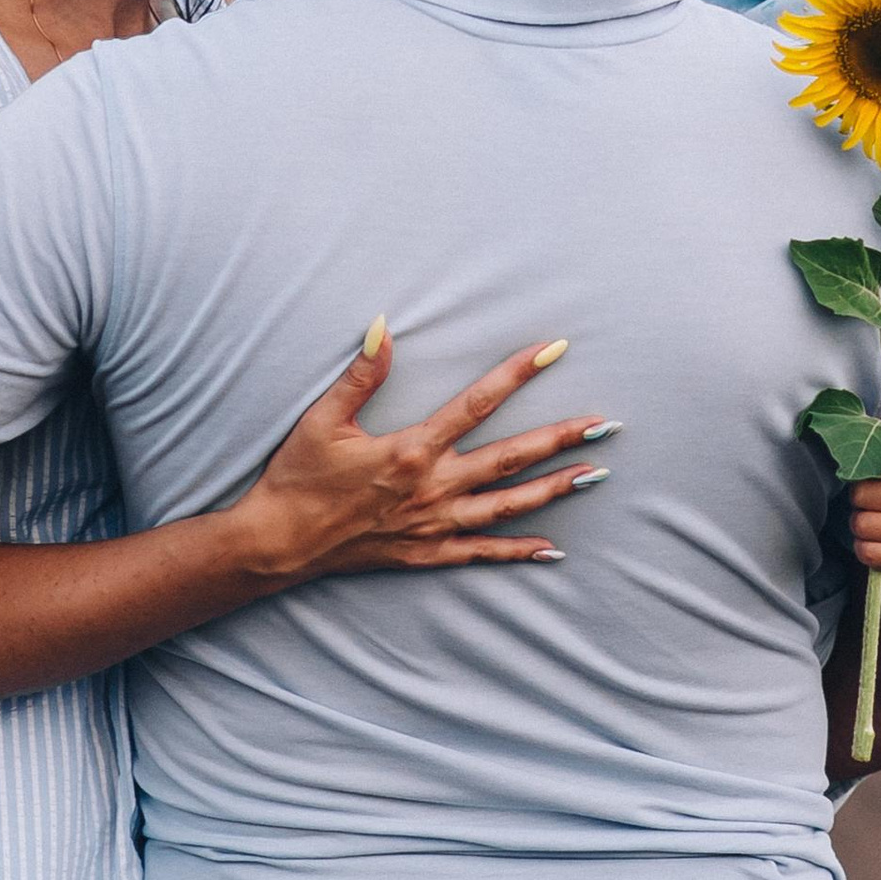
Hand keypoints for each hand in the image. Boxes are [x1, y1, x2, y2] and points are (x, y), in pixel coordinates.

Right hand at [227, 334, 614, 589]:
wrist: (275, 546)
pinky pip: (482, 554)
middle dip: (561, 440)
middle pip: (511, 459)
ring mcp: (433, 526)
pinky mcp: (426, 555)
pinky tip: (552, 548)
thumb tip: (383, 324)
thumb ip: (361, 373)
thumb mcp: (324, 420)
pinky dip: (519, 552)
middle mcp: (433, 488)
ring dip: (554, 490)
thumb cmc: (297, 478)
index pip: (479, 403)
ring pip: (508, 507)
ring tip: (596, 475)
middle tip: (605, 425)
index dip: (518, 373)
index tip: (555, 350)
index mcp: (412, 449)